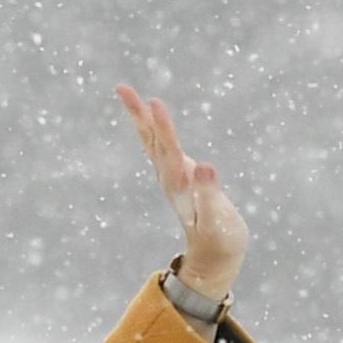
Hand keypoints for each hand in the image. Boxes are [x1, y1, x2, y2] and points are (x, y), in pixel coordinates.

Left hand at [118, 82, 246, 307]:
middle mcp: (170, 178)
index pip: (170, 152)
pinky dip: (151, 127)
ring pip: (152, 141)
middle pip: (152, 141)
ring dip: (140, 117)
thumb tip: (206, 167)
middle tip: (122, 88)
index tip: (155, 103)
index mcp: (181, 187)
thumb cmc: (221, 238)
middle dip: (139, 114)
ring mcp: (171, 176)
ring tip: (125, 91)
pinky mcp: (176, 174)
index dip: (163, 128)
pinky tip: (146, 114)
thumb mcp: (218, 221)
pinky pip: (160, 145)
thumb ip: (210, 195)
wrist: (214, 254)